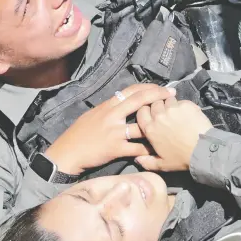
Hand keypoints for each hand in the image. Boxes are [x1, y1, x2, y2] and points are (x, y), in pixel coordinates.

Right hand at [45, 84, 175, 174]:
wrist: (68, 153)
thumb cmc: (79, 135)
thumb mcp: (93, 115)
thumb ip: (109, 109)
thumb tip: (123, 102)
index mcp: (107, 106)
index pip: (131, 90)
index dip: (149, 87)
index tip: (162, 88)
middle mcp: (112, 116)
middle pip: (140, 100)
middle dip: (158, 97)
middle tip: (172, 96)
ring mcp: (114, 132)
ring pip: (142, 125)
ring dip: (157, 124)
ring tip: (170, 124)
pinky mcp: (115, 148)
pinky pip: (137, 148)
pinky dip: (148, 149)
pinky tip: (158, 149)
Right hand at [135, 98, 212, 171]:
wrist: (203, 150)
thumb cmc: (182, 158)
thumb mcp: (162, 165)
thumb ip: (147, 162)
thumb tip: (137, 160)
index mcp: (150, 129)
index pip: (141, 111)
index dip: (146, 111)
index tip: (152, 115)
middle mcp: (159, 116)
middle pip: (154, 103)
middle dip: (159, 107)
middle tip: (166, 115)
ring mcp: (172, 109)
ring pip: (168, 100)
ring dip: (171, 105)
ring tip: (178, 114)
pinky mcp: (186, 105)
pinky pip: (181, 101)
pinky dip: (183, 106)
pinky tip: (188, 114)